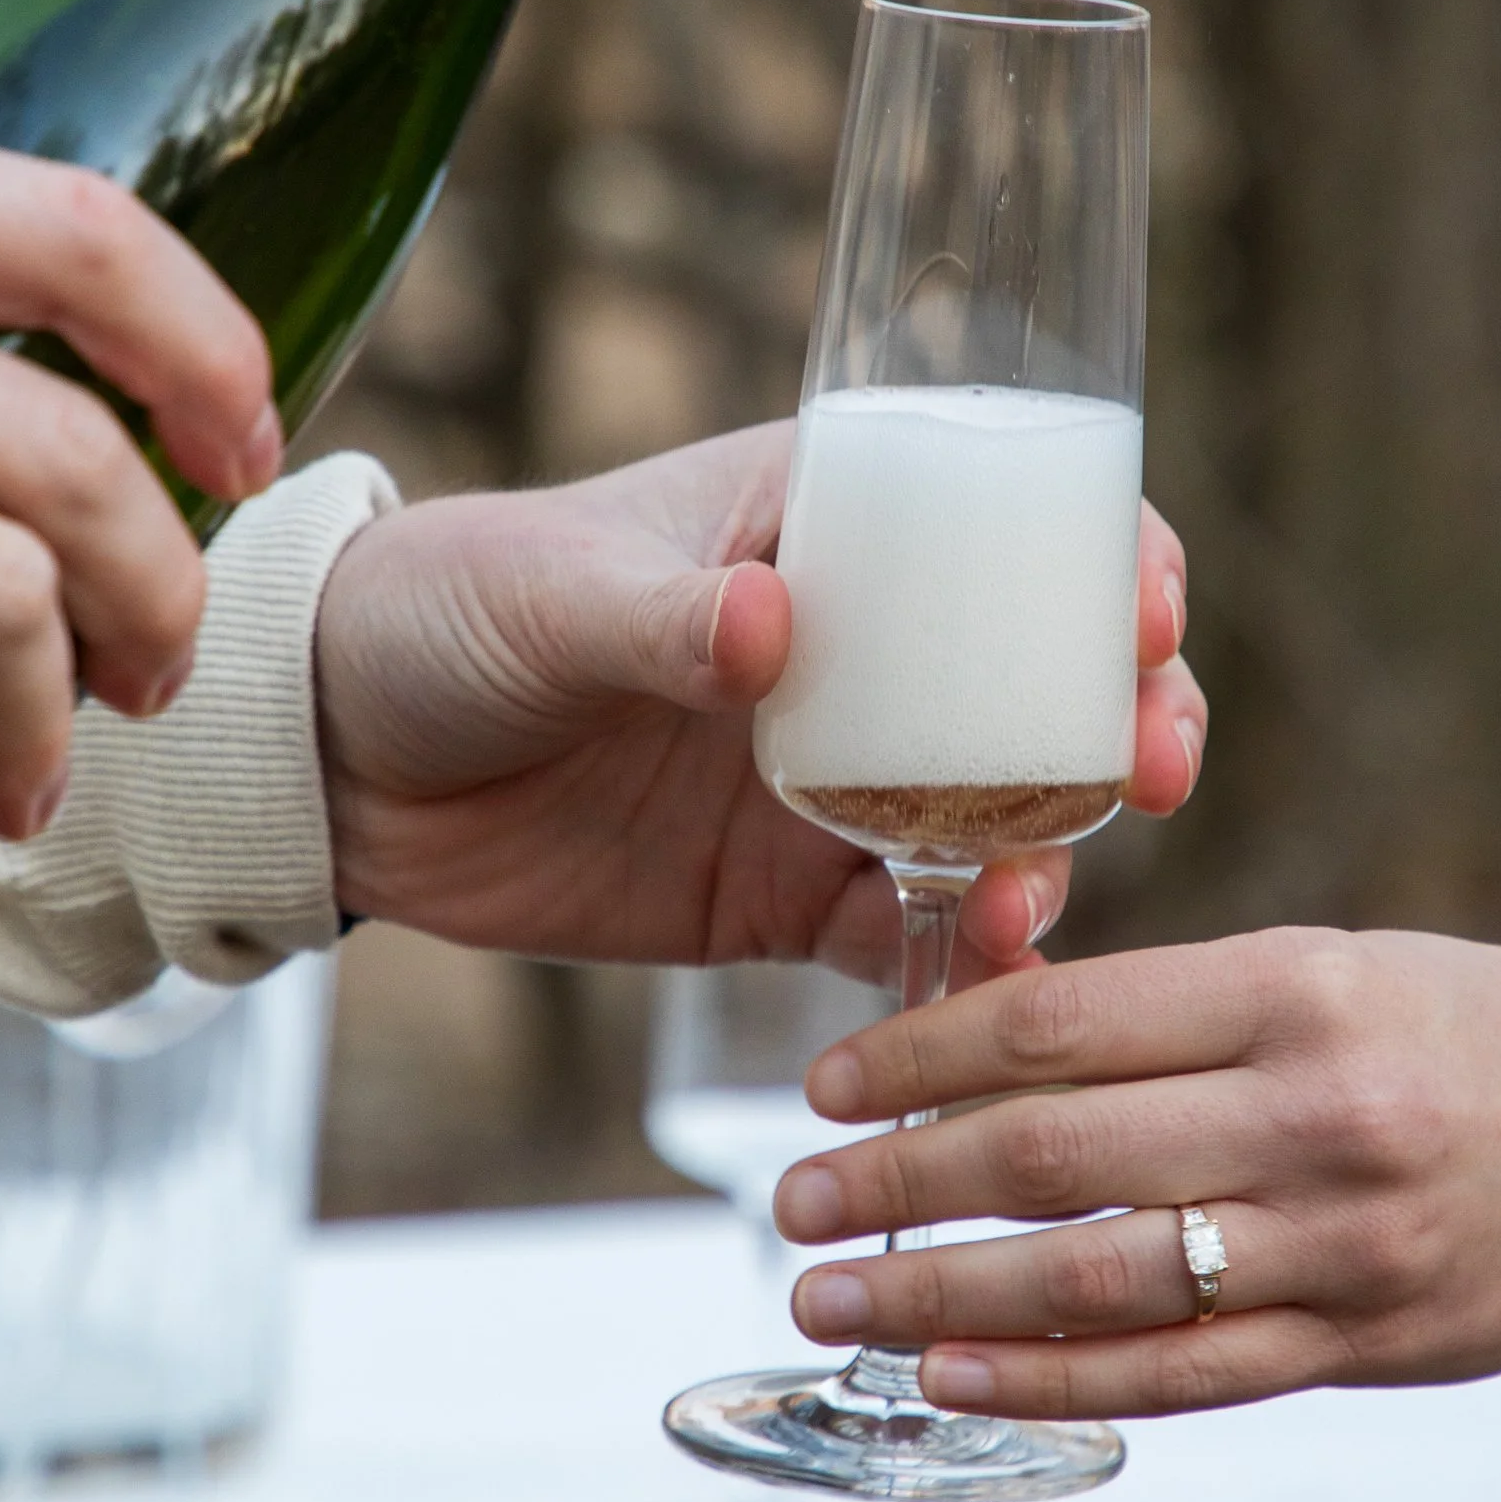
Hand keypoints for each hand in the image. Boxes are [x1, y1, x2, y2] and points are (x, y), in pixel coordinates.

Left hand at [313, 423, 1204, 980]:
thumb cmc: (448, 613)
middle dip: (1129, 723)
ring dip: (1054, 855)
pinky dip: (958, 958)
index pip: (1010, 526)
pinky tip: (980, 976)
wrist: (340, 767)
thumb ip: (666, 618)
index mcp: (827, 528)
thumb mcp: (555, 593)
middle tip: (1159, 764)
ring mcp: (840, 779)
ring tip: (1032, 897)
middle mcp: (863, 653)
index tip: (1147, 610)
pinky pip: (909, 926)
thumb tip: (773, 629)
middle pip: (1047, 684)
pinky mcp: (791, 893)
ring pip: (1003, 817)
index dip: (1108, 560)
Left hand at [768, 926, 1500, 1411]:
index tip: (826, 1085)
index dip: (917, 1056)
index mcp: (1289, 991)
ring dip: (942, 1299)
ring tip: (836, 1301)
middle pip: (1052, 1156)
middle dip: (897, 1183)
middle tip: (795, 1202)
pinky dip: (1050, 1380)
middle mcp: (1309, 1114)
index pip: (1058, 1025)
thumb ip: (1166, 1017)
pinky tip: (954, 1377)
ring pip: (1097, 1280)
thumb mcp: (1318, 969)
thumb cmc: (1450, 1031)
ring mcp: (1335, 1240)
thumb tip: (975, 1052)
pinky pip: (1177, 1374)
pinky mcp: (1358, 1342)